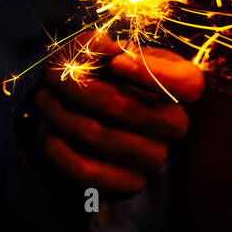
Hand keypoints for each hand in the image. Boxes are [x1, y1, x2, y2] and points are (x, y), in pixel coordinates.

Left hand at [22, 32, 203, 199]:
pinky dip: (56, 147)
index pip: (187, 83)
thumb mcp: (106, 52)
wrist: (89, 118)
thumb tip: (108, 54)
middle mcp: (175, 124)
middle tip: (49, 75)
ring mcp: (154, 158)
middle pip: (122, 105)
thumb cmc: (103, 76)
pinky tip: (47, 130)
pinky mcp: (130, 185)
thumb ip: (102, 46)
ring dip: (58, 114)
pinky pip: (85, 170)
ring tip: (44, 100)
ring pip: (97, 135)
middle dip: (75, 86)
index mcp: (182, 85)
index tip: (116, 62)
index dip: (150, 72)